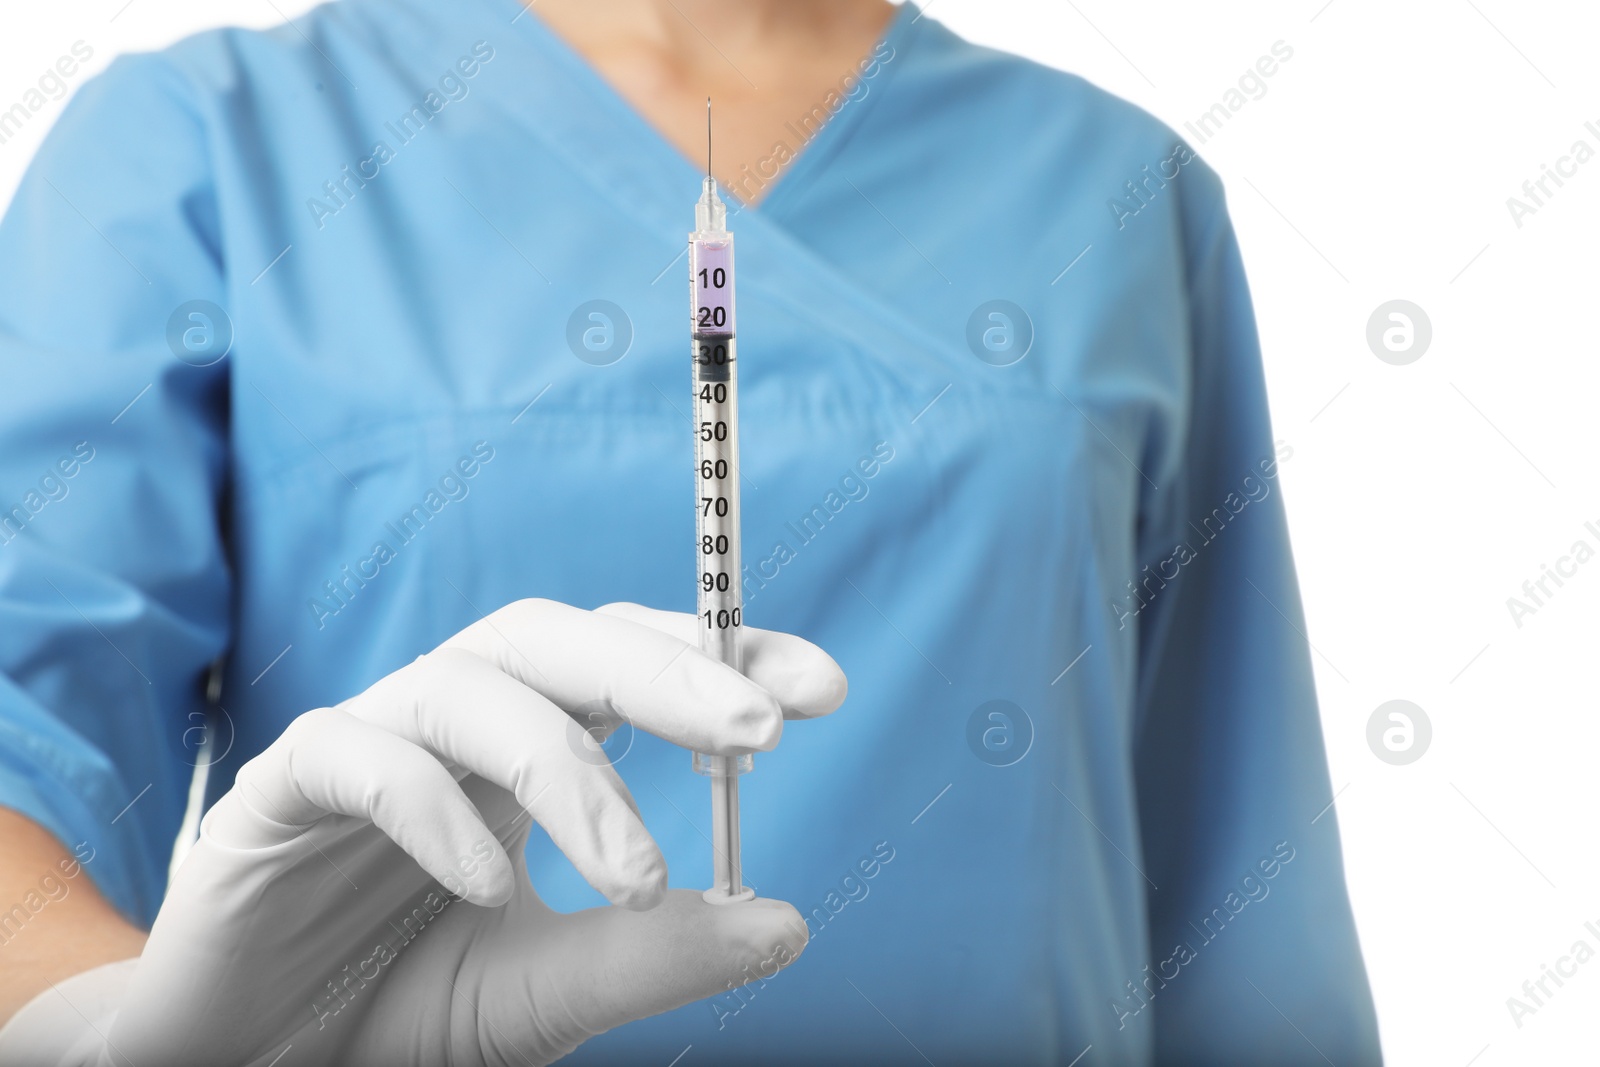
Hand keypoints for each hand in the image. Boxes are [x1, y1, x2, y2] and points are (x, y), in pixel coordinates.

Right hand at [0, 600, 845, 1066]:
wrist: (261, 1062)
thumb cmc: (401, 1010)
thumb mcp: (548, 991)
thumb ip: (654, 955)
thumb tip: (788, 923)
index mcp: (523, 750)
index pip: (627, 666)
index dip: (719, 656)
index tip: (822, 688)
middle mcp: (452, 724)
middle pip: (556, 639)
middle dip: (665, 670)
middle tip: (763, 729)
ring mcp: (366, 743)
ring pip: (469, 690)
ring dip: (566, 773)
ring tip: (638, 875)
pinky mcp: (278, 790)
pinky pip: (359, 758)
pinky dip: (431, 810)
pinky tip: (487, 888)